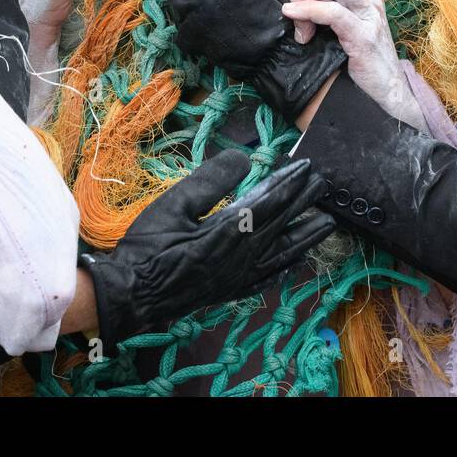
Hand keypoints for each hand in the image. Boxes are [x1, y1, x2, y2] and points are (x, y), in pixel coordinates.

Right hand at [81, 149, 335, 350]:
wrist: (129, 296)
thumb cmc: (148, 247)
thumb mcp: (174, 205)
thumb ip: (210, 181)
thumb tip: (244, 160)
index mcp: (230, 233)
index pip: (270, 203)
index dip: (290, 183)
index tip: (307, 166)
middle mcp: (243, 258)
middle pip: (282, 225)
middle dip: (304, 203)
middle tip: (324, 185)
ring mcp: (239, 277)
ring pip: (283, 253)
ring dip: (306, 235)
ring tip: (327, 224)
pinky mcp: (230, 290)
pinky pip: (268, 277)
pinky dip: (286, 266)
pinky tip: (294, 262)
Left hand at [283, 0, 426, 130]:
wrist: (389, 89)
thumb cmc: (364, 61)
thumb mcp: (346, 29)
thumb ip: (327, 15)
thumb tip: (295, 8)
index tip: (298, 2)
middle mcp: (370, 0)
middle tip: (292, 7)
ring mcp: (370, 17)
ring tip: (292, 13)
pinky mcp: (363, 36)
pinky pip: (333, 13)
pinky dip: (309, 12)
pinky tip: (296, 19)